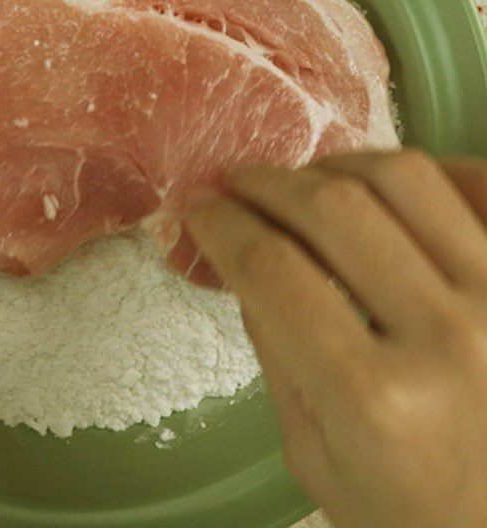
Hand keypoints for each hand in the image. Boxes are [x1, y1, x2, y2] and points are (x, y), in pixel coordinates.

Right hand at [184, 150, 486, 527]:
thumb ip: (276, 351)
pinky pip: (482, 185)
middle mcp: (449, 337)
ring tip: (308, 183)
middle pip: (332, 207)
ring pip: (405, 178)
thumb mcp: (316, 455)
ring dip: (336, 166)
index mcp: (374, 399)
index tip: (199, 208)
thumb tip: (242, 260)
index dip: (221, 224)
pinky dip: (431, 173)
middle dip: (265, 184)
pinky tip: (390, 193)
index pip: (271, 269)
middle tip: (237, 185)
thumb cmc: (410, 514)